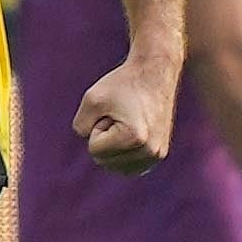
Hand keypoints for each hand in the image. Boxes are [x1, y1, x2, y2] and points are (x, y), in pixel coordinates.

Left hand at [74, 53, 176, 175]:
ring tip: (127, 122)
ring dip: (113, 145)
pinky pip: (128, 168)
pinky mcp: (160, 155)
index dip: (97, 126)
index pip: (93, 149)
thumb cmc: (122, 84)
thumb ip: (81, 127)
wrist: (155, 73)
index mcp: (135, 139)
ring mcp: (157, 155)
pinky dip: (122, 154)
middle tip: (121, 115)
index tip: (114, 110)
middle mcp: (150, 151)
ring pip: (114, 167)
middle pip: (103, 161)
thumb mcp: (91, 100)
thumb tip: (92, 149)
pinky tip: (132, 133)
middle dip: (104, 137)